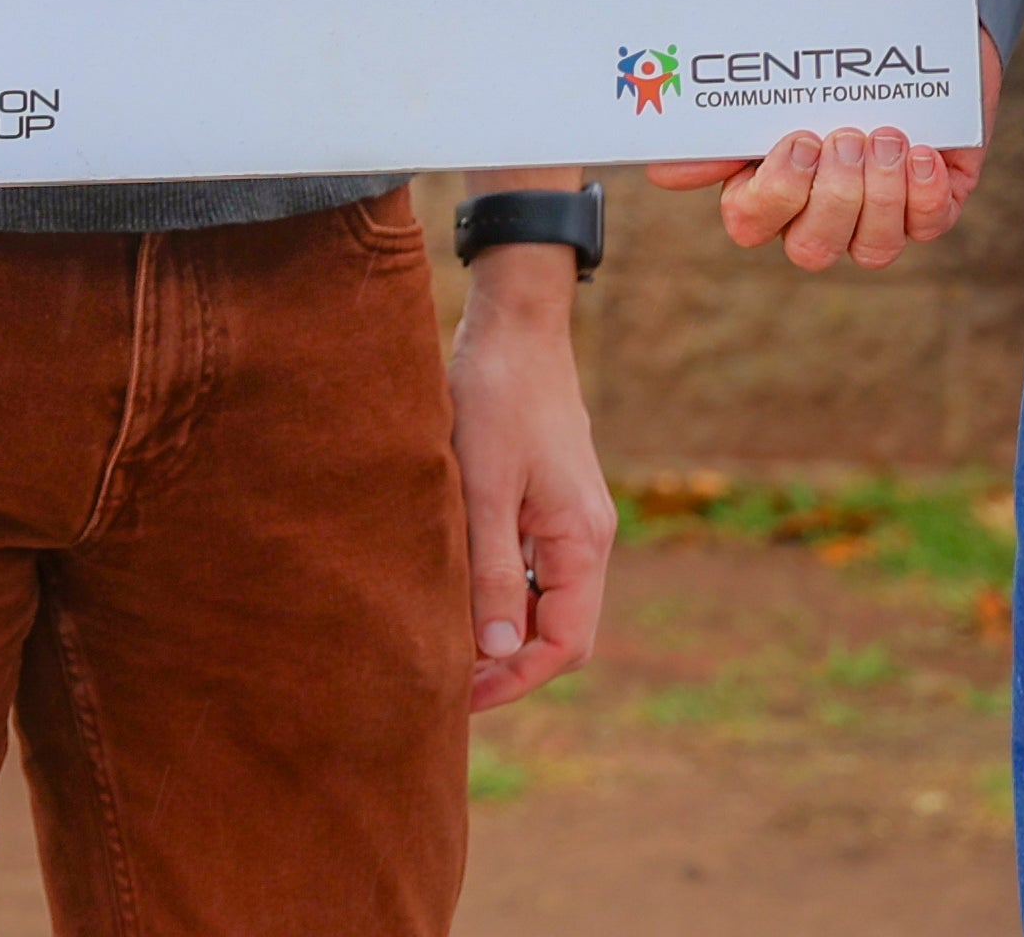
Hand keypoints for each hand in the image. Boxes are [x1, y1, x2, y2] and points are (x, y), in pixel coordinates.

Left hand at [451, 257, 615, 707]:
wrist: (515, 327)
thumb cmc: (498, 401)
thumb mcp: (485, 491)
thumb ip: (495, 574)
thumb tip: (497, 652)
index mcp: (583, 540)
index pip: (566, 644)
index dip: (515, 679)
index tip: (456, 695)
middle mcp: (587, 538)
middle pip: (558, 631)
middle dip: (505, 663)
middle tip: (438, 675)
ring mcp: (570, 521)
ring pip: (542, 602)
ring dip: (497, 627)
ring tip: (437, 636)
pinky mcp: (548, 503)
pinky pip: (531, 569)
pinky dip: (496, 591)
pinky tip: (451, 588)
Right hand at [643, 33, 1001, 267]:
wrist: (914, 32)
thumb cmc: (837, 60)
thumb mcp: (783, 80)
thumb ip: (729, 125)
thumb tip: (666, 175)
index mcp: (772, 187)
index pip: (750, 223)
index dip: (776, 194)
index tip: (798, 140)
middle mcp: (822, 213)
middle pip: (812, 248)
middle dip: (833, 196)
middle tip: (846, 138)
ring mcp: (878, 217)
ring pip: (871, 249)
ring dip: (880, 194)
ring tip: (887, 137)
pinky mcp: (930, 206)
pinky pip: (927, 226)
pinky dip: (924, 193)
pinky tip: (921, 154)